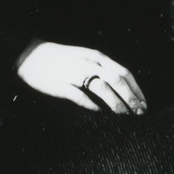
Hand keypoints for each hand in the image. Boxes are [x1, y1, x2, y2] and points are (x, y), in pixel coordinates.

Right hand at [15, 40, 147, 113]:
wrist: (29, 55)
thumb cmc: (59, 58)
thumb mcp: (84, 57)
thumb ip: (101, 69)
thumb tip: (120, 86)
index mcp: (96, 56)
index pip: (124, 73)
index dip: (137, 90)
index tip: (144, 104)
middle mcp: (89, 63)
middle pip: (118, 81)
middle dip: (132, 99)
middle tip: (140, 114)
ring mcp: (75, 74)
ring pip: (103, 89)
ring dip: (117, 105)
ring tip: (126, 117)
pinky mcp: (62, 86)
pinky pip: (82, 98)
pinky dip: (95, 107)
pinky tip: (103, 116)